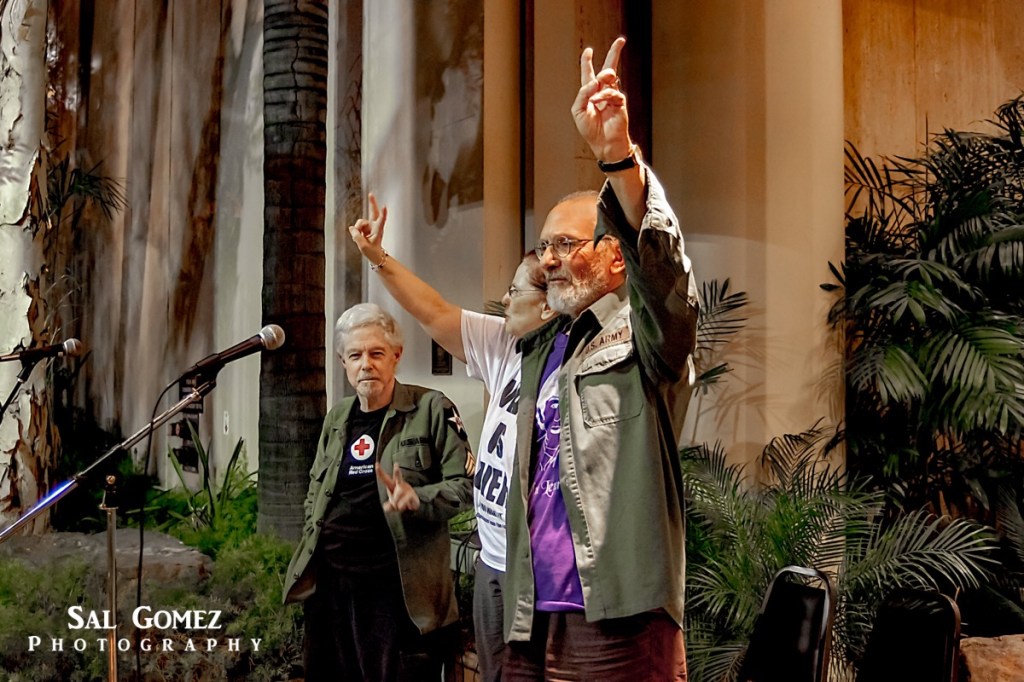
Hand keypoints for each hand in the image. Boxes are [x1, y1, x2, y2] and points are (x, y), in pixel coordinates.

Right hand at [347, 193, 387, 263]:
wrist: (375, 256)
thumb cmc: (372, 252)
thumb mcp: (363, 246)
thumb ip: (356, 236)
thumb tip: (352, 228)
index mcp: (378, 230)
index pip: (381, 220)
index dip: (383, 213)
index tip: (385, 206)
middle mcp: (375, 226)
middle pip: (374, 212)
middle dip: (372, 203)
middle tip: (370, 194)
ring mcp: (370, 226)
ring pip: (360, 222)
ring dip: (358, 228)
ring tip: (361, 237)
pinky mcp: (366, 228)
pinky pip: (357, 226)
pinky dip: (356, 231)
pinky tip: (360, 237)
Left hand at [376, 463, 420, 512]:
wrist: (412, 507)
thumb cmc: (400, 502)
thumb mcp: (392, 506)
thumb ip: (388, 507)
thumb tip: (387, 507)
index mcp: (392, 485)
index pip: (384, 478)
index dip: (380, 472)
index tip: (376, 464)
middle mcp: (400, 485)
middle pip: (398, 477)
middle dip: (397, 472)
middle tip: (396, 465)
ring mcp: (407, 489)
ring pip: (399, 493)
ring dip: (396, 502)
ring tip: (399, 506)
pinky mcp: (412, 495)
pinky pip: (404, 501)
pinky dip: (402, 505)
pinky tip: (405, 505)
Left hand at [571, 36, 631, 163]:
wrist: (603, 144)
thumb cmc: (590, 130)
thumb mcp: (578, 111)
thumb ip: (582, 94)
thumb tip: (594, 82)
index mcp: (590, 93)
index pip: (589, 73)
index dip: (587, 62)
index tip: (588, 50)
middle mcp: (602, 92)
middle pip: (609, 68)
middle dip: (614, 53)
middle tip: (620, 41)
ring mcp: (612, 97)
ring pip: (610, 77)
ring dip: (602, 79)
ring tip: (595, 92)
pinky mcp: (620, 103)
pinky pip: (613, 93)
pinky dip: (603, 96)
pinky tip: (598, 102)